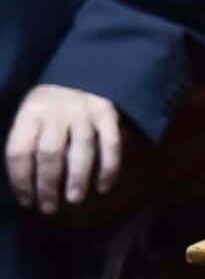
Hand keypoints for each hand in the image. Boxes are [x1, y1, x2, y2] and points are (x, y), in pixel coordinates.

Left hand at [5, 85, 121, 213]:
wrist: (85, 71)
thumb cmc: (52, 104)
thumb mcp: (31, 114)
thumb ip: (27, 141)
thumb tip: (25, 183)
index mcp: (31, 112)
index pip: (20, 150)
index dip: (20, 179)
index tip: (26, 201)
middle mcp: (56, 111)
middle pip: (50, 152)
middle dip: (48, 184)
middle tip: (49, 208)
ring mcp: (85, 112)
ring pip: (81, 148)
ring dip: (78, 177)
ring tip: (74, 199)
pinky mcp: (108, 114)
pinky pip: (111, 144)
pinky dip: (109, 167)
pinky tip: (103, 187)